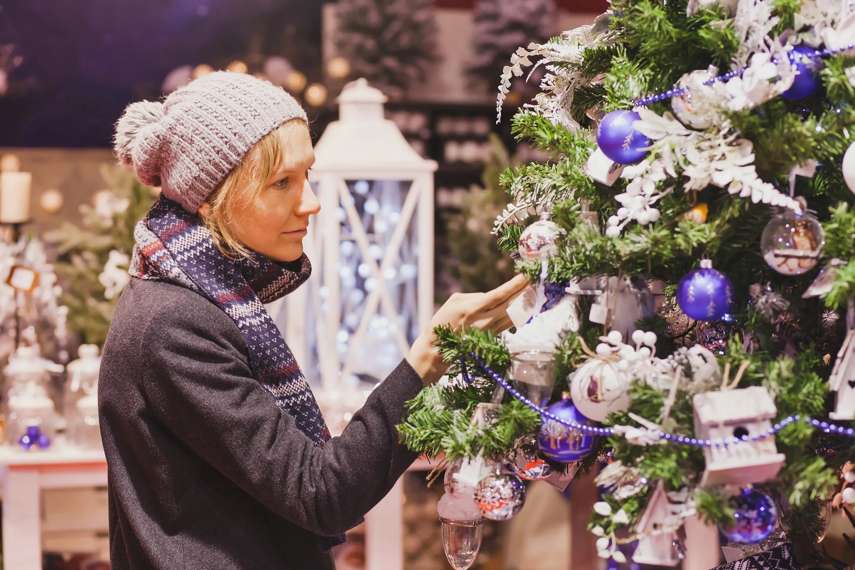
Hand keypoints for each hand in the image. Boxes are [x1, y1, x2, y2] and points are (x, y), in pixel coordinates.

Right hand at [406, 274, 529, 384]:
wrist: (438, 349)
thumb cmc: (443, 321)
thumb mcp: (454, 301)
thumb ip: (475, 296)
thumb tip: (492, 297)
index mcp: (473, 309)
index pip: (499, 295)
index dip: (515, 285)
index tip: (527, 275)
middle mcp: (484, 321)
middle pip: (511, 305)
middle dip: (525, 292)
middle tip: (536, 280)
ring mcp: (490, 331)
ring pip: (513, 315)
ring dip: (525, 303)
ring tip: (534, 291)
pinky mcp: (492, 338)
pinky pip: (509, 323)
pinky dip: (518, 314)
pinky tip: (525, 306)